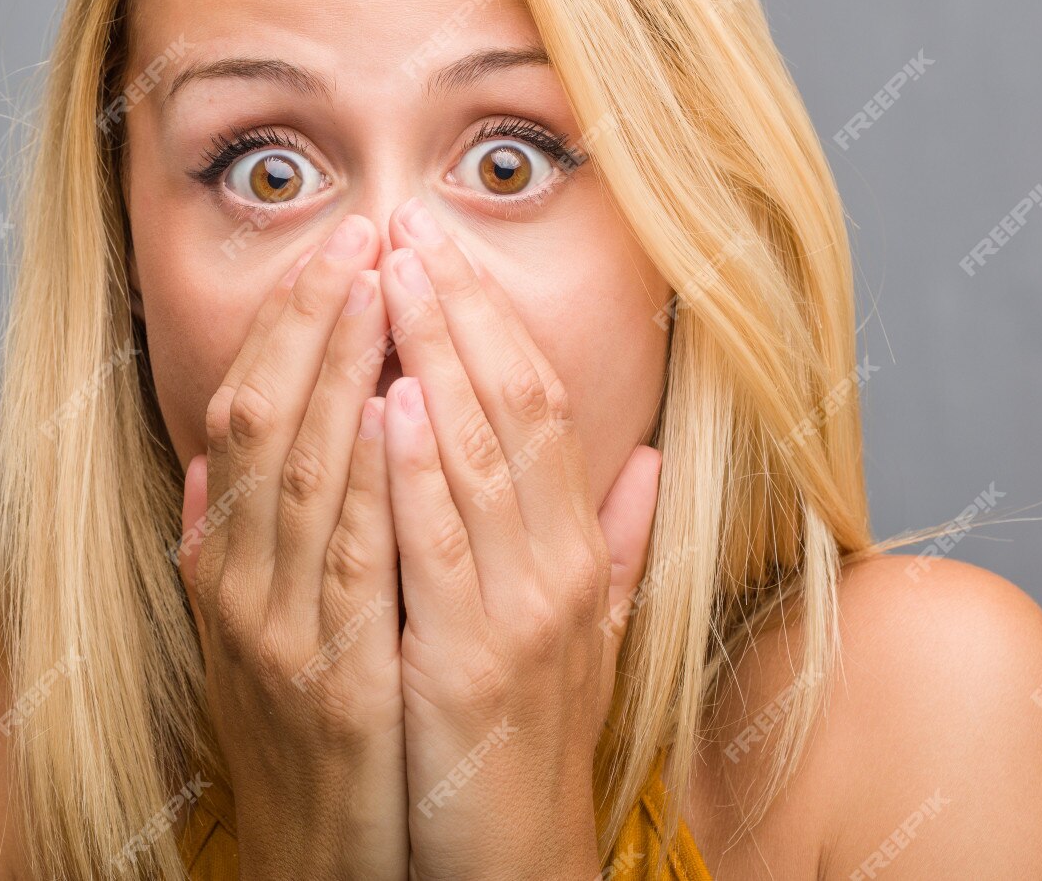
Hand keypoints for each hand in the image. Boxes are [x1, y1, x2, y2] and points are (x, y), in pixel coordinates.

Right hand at [178, 212, 410, 880]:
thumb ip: (224, 549)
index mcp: (222, 563)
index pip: (245, 411)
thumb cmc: (299, 744)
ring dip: (341, 369)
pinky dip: (368, 475)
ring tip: (379, 283)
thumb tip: (207, 470)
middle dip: (313, 319)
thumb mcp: (246, 638)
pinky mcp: (329, 679)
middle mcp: (235, 584)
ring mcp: (276, 631)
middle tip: (360, 232)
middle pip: (265, 420)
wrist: (317, 865)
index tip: (336, 248)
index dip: (288, 324)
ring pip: (301, 469)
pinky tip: (393, 407)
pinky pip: (347, 557)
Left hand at [376, 197, 662, 880]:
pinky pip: (442, 552)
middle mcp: (560, 567)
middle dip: (460, 308)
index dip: (493, 316)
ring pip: (481, 457)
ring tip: (394, 274)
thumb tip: (650, 459)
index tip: (442, 245)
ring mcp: (522, 614)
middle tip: (407, 224)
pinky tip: (391, 405)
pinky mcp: (470, 665)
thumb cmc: (528, 740)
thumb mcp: (582, 630)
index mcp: (575, 549)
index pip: (543, 400)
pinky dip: (420, 472)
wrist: (508, 861)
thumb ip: (612, 541)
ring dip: (435, 358)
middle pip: (517, 406)